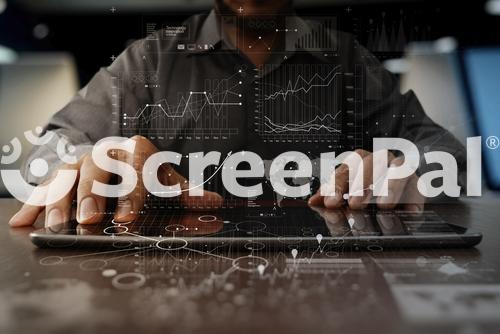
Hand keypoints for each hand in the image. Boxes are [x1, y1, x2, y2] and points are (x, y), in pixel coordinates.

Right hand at [9, 135, 222, 226]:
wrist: (119, 149)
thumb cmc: (145, 168)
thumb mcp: (166, 177)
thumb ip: (188, 190)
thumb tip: (217, 203)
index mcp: (135, 151)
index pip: (134, 171)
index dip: (130, 195)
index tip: (127, 217)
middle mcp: (105, 153)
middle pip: (96, 170)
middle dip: (91, 195)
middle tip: (88, 219)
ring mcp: (81, 161)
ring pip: (67, 176)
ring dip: (59, 200)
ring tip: (55, 225)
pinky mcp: (62, 172)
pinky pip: (45, 186)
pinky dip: (34, 203)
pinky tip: (23, 221)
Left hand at [308, 149, 423, 210]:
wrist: (398, 213)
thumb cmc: (366, 209)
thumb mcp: (346, 210)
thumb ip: (331, 205)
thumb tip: (313, 202)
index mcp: (357, 165)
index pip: (345, 169)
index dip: (337, 185)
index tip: (329, 203)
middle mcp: (378, 161)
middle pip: (369, 161)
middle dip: (361, 182)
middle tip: (354, 204)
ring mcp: (400, 170)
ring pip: (397, 166)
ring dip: (389, 185)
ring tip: (383, 206)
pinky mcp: (418, 183)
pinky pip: (417, 183)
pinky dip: (412, 196)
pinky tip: (406, 210)